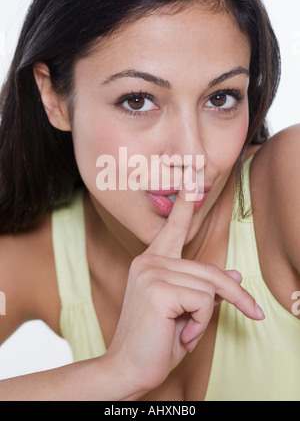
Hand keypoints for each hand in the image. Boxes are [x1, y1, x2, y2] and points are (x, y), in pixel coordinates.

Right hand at [106, 166, 263, 395]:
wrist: (128, 369)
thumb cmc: (156, 341)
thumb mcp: (187, 312)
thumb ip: (205, 289)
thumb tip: (234, 276)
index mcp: (152, 262)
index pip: (173, 228)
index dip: (185, 203)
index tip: (192, 177)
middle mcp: (149, 261)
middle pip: (210, 270)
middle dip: (235, 296)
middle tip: (254, 314)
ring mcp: (151, 271)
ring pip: (210, 286)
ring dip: (206, 317)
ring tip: (185, 332)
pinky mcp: (157, 288)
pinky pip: (204, 300)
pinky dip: (200, 323)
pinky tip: (181, 334)